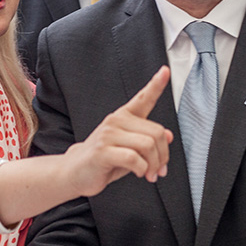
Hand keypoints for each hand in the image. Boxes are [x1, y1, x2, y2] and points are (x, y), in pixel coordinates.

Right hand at [63, 67, 172, 195]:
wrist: (76, 172)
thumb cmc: (105, 160)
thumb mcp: (131, 150)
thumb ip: (148, 141)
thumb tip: (168, 135)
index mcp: (124, 117)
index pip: (143, 98)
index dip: (156, 84)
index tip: (165, 70)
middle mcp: (115, 121)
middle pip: (156, 132)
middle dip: (163, 155)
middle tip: (160, 170)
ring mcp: (107, 134)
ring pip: (147, 145)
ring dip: (153, 165)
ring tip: (150, 174)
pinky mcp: (102, 151)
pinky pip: (133, 158)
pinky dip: (141, 169)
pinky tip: (138, 173)